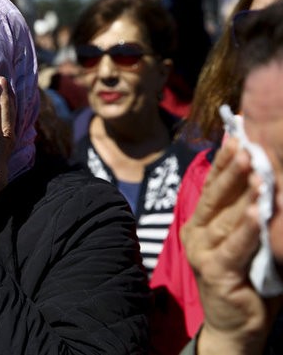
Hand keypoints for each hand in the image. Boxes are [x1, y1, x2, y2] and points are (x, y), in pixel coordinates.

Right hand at [181, 139, 282, 353]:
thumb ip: (251, 215)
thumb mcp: (246, 241)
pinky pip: (234, 246)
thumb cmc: (247, 280)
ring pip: (225, 216)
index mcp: (201, 223)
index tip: (237, 134)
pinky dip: (246, 227)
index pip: (212, 186)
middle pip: (215, 195)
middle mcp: (196, 233)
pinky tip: (256, 211)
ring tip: (257, 168)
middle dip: (231, 168)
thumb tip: (267, 180)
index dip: (224, 160)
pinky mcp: (215, 271)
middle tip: (245, 143)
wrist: (235, 327)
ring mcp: (201, 252)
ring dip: (243, 191)